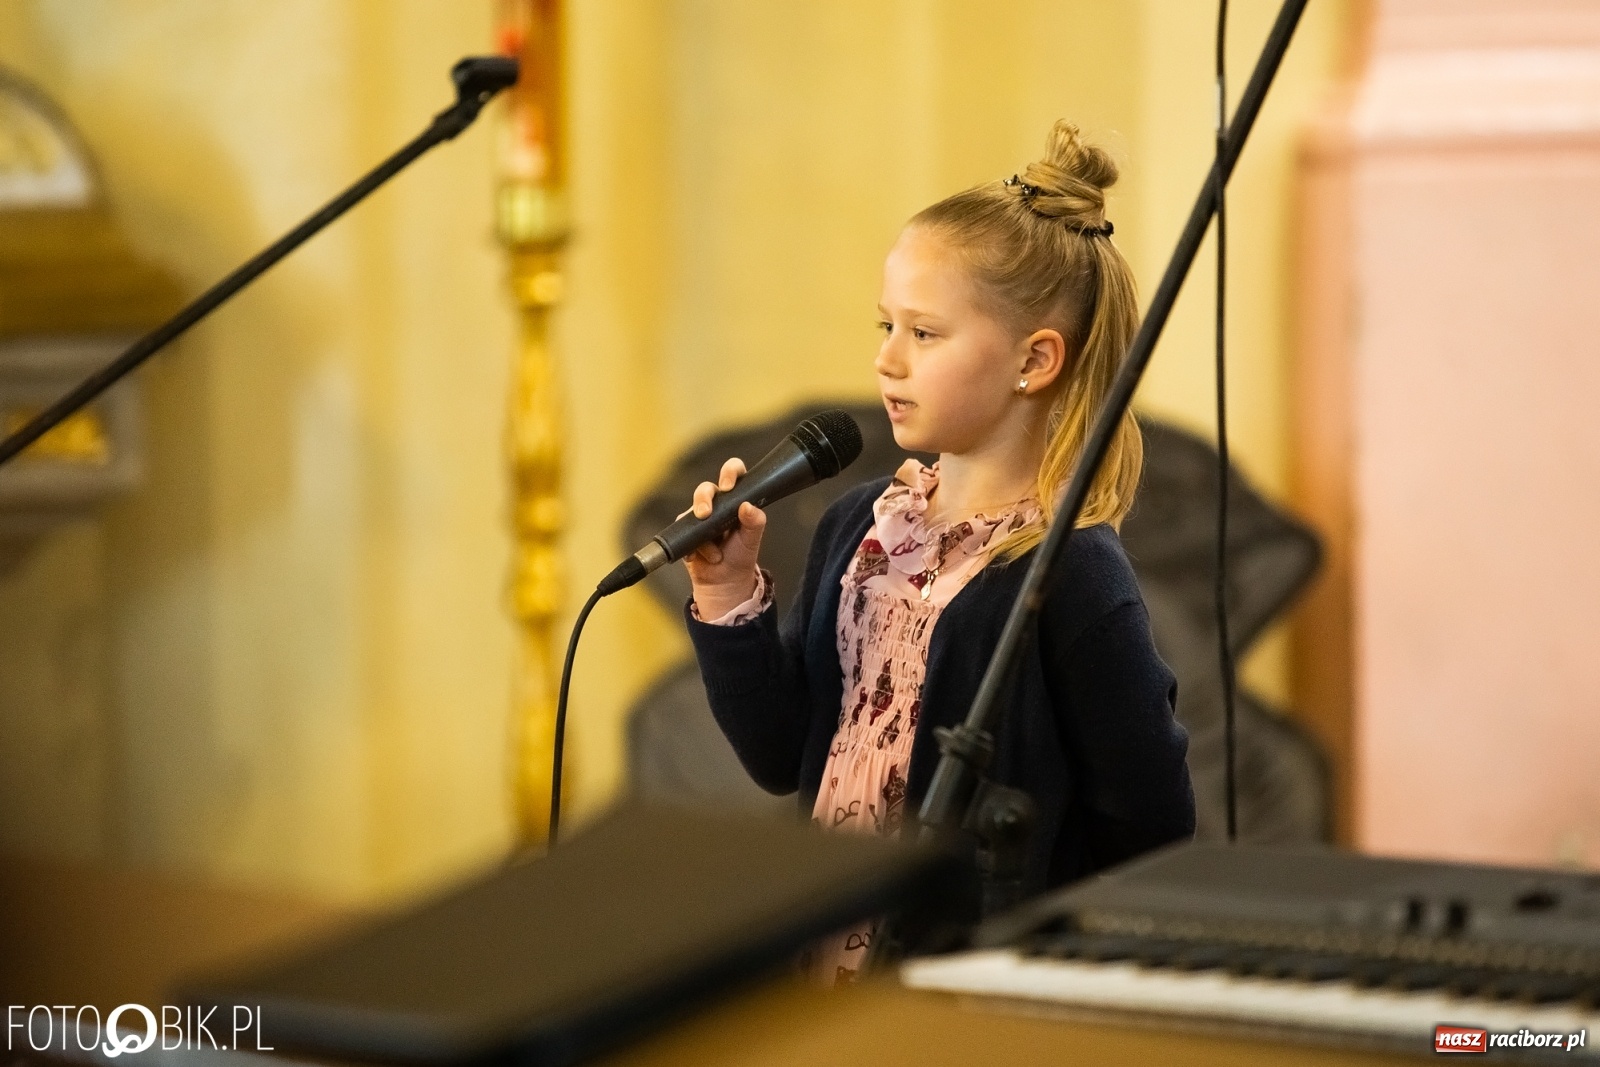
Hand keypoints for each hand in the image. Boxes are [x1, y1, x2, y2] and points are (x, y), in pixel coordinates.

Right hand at [684, 456, 767, 619]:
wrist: (724, 582)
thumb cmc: (740, 557)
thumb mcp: (752, 540)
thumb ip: (755, 522)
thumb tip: (747, 506)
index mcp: (736, 500)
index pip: (733, 474)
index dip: (729, 473)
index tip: (727, 486)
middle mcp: (717, 504)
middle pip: (705, 489)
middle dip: (703, 499)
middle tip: (706, 514)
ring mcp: (699, 517)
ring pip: (692, 510)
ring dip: (701, 532)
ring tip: (714, 554)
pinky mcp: (686, 531)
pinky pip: (682, 531)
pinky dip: (691, 547)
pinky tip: (697, 557)